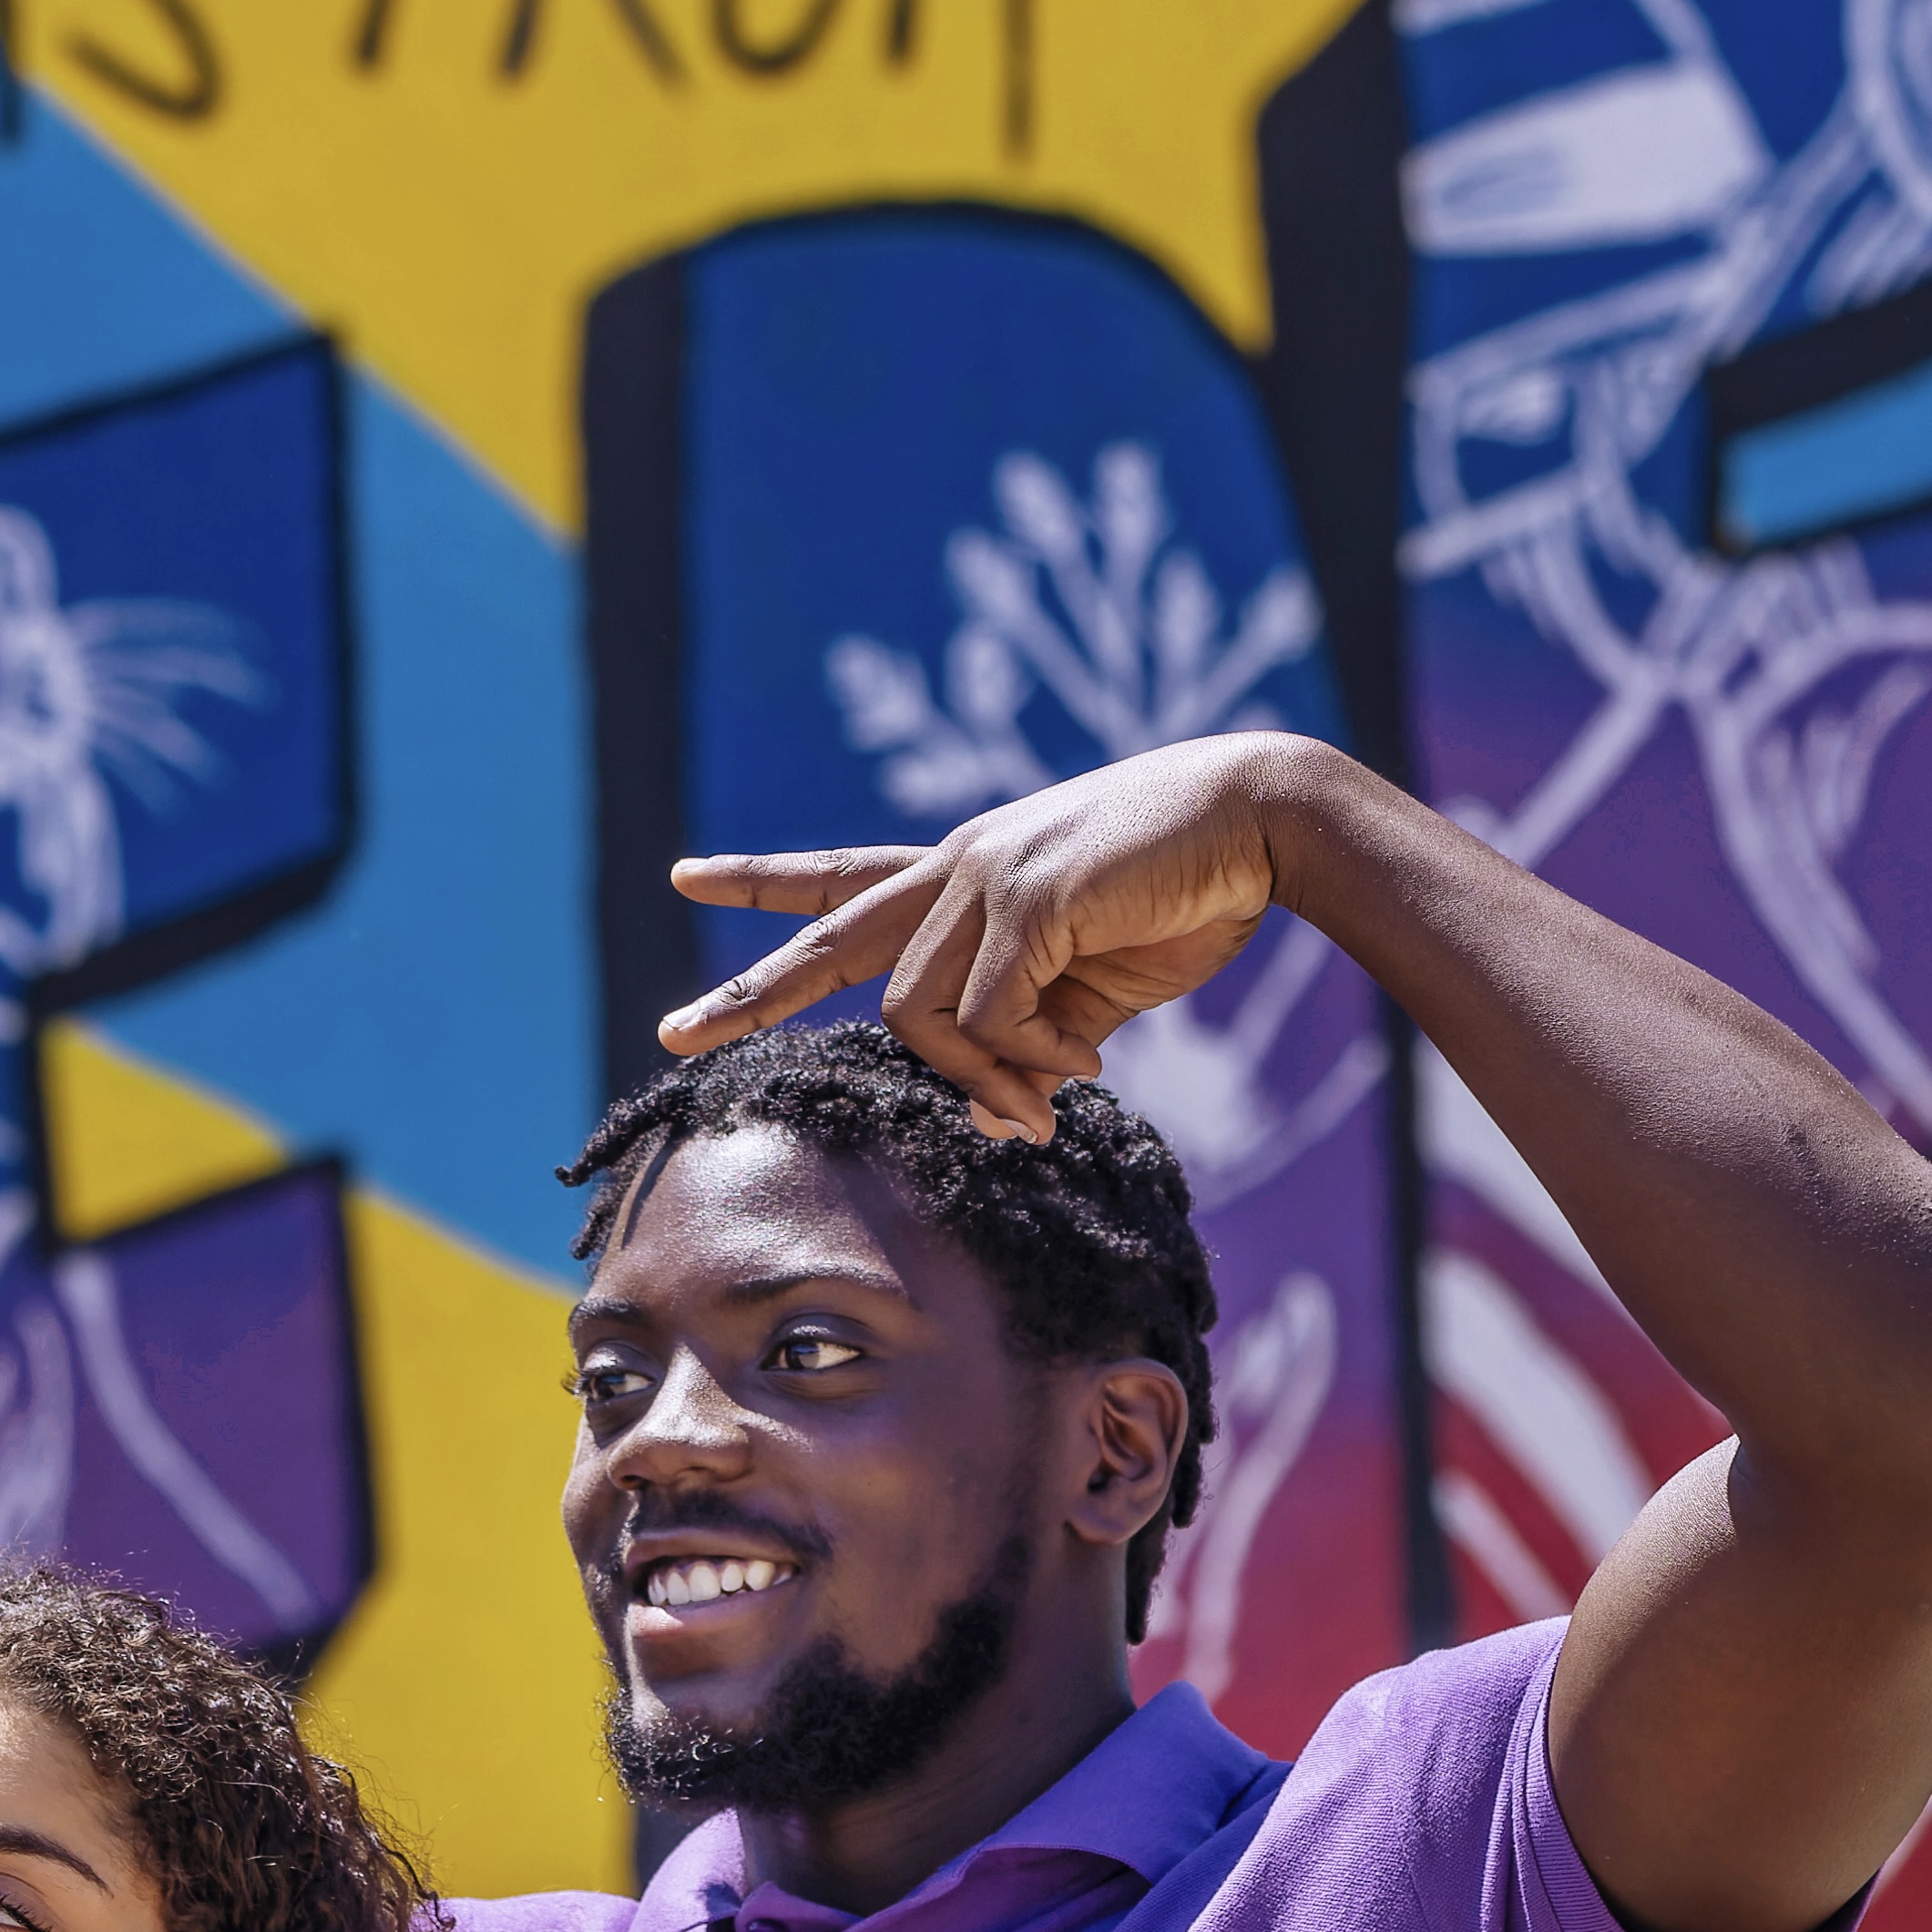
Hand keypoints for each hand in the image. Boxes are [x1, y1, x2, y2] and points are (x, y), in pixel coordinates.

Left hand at [660, 730, 1354, 1136]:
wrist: (1259, 822)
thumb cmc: (1187, 893)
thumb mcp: (1091, 980)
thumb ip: (1030, 1028)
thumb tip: (1000, 1109)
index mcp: (968, 871)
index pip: (844, 876)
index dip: (765, 884)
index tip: (688, 876)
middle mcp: (959, 864)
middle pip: (829, 935)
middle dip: (749, 990)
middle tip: (672, 1034)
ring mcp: (985, 874)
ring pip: (915, 1013)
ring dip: (981, 1074)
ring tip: (1052, 1094)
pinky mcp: (1023, 896)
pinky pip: (986, 1018)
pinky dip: (1029, 1060)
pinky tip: (1085, 1056)